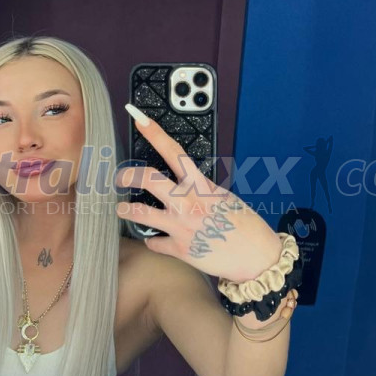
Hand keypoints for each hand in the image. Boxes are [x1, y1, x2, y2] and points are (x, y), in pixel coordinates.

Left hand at [116, 106, 283, 283]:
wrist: (257, 258)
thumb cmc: (245, 226)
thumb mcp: (225, 198)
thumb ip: (202, 188)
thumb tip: (186, 183)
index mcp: (202, 185)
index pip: (174, 151)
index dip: (154, 133)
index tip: (139, 118)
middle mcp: (188, 202)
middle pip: (148, 179)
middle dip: (128, 175)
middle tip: (119, 177)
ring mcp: (181, 226)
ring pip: (140, 212)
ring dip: (126, 209)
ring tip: (121, 208)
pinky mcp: (179, 249)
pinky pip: (153, 242)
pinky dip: (154, 240)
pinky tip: (156, 239)